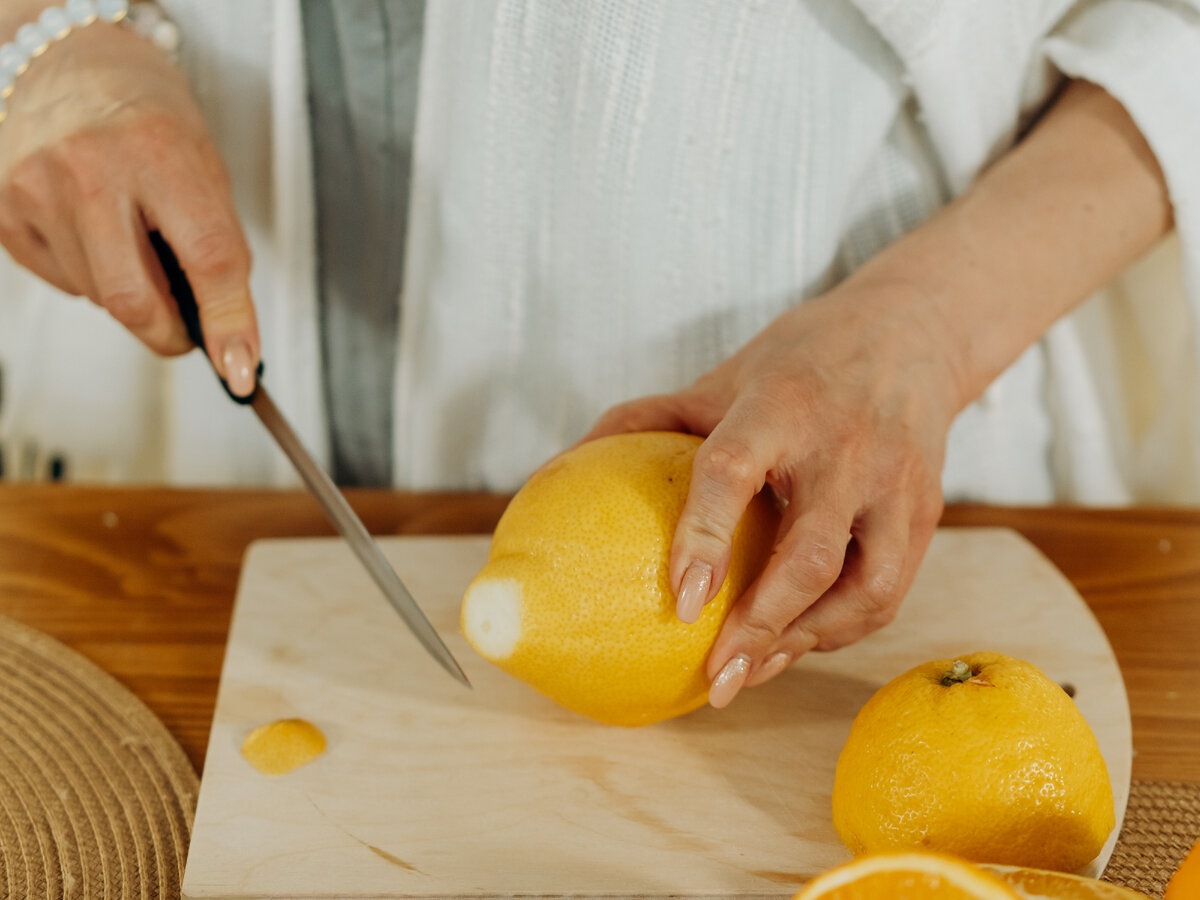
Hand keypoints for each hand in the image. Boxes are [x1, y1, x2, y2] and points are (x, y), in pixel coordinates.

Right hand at [0, 18, 259, 393]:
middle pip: (135, 300)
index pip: (208, 258)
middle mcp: (89, 170)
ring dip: (132, 296)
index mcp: (157, 151)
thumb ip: (217, 242)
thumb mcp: (203, 163)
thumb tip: (228, 327)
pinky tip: (97, 235)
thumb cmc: (142, 110)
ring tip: (137, 245)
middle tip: (190, 330)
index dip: (230, 323)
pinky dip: (91, 277)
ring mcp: (36, 191)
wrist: (64, 60)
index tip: (241, 366)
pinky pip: (62, 281)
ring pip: (99, 297)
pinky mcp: (3, 212)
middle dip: (171, 333)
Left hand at [583, 282, 957, 706]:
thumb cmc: (797, 362)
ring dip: (804, 642)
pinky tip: (796, 642)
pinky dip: (840, 628)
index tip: (681, 601)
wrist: (909, 333)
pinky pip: (887, 591)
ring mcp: (895, 483)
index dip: (704, 538)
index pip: (733, 472)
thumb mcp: (721, 378)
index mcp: (778, 405)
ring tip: (752, 672)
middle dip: (760, 626)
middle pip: (807, 555)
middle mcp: (844, 446)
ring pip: (862, 588)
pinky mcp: (926, 513)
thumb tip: (564, 467)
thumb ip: (648, 420)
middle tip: (717, 677)